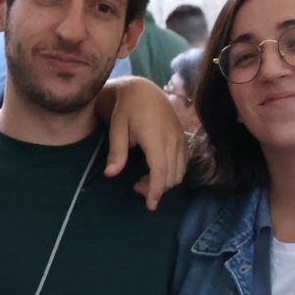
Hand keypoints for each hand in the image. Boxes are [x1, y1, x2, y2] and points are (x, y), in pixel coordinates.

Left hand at [103, 77, 187, 209]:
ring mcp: (180, 138)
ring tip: (143, 179)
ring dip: (164, 182)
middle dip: (156, 189)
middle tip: (136, 186)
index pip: (160, 170)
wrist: (143, 90)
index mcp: (155, 136)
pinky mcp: (182, 138)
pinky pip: (183, 163)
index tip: (150, 205)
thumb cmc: (126, 108)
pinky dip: (172, 173)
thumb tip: (110, 173)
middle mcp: (172, 138)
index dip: (156, 190)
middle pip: (171, 175)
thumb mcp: (116, 127)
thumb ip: (116, 151)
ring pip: (179, 172)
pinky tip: (156, 171)